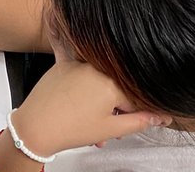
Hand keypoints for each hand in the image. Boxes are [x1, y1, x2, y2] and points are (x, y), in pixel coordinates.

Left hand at [1, 61, 168, 161]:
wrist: (37, 125)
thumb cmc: (70, 128)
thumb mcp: (110, 129)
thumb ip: (138, 121)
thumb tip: (157, 117)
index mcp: (111, 83)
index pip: (136, 97)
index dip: (144, 112)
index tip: (155, 117)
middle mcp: (96, 68)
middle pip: (117, 89)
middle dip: (118, 110)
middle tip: (112, 131)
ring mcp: (78, 63)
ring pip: (100, 83)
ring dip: (102, 103)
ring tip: (93, 128)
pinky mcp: (63, 64)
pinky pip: (80, 70)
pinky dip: (85, 82)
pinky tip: (81, 95)